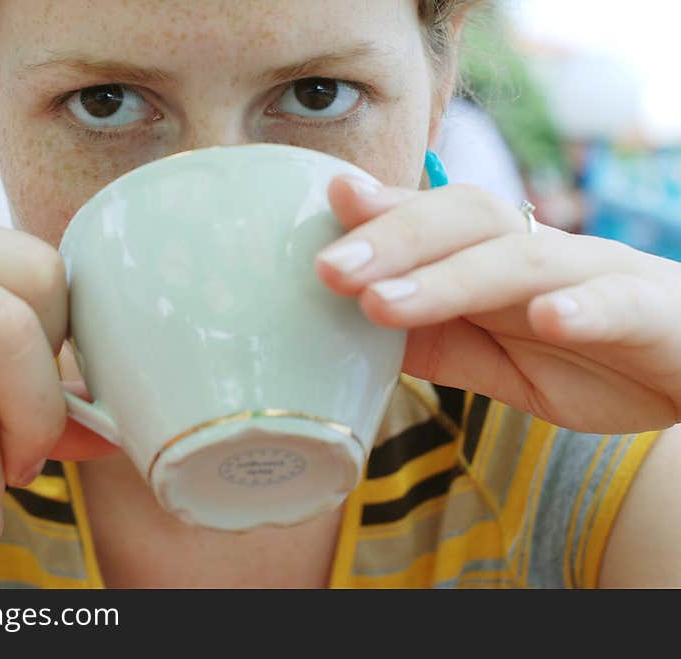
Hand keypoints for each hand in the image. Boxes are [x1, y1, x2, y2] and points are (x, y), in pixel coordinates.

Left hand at [316, 178, 680, 433]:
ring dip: (449, 279)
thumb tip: (353, 331)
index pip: (434, 219)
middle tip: (330, 268)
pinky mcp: (648, 315)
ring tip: (385, 303)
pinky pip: (615, 304)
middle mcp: (539, 253)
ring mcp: (594, 276)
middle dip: (393, 239)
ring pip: (520, 260)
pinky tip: (547, 317)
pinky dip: (580, 307)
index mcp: (496, 259)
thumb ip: (435, 341)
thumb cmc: (582, 356)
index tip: (330, 202)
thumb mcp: (493, 358)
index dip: (383, 211)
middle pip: (465, 221)